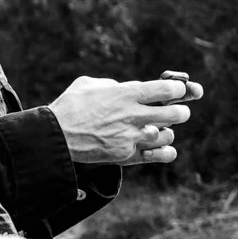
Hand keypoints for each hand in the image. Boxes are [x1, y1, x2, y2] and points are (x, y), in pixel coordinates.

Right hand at [47, 73, 202, 164]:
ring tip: (158, 128)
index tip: (180, 91)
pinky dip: (165, 150)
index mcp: (126, 94)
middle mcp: (133, 115)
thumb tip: (125, 87)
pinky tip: (163, 146)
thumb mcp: (89, 84)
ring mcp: (132, 137)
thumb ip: (112, 84)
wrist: (56, 136)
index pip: (168, 90)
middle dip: (181, 111)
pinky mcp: (127, 155)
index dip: (180, 90)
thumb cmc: (69, 106)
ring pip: (168, 134)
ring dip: (168, 130)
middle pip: (176, 114)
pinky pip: (159, 154)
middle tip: (178, 111)